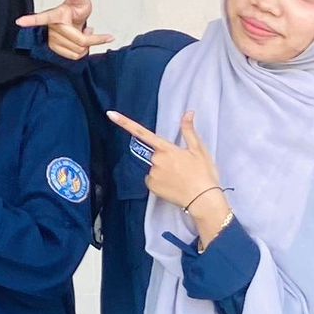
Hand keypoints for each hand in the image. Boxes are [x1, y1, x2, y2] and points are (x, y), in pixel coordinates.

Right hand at [15, 0, 109, 60]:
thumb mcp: (81, 1)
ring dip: (87, 44)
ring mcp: (52, 40)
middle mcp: (51, 28)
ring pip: (78, 50)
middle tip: (92, 29)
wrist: (73, 21)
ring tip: (84, 33)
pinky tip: (80, 42)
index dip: (30, 20)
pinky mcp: (55, 49)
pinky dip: (83, 51)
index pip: (42, 17)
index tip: (19, 21)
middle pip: (79, 40)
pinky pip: (75, 56)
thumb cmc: (75, 10)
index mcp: (55, 15)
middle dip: (92, 38)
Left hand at [107, 110, 223, 213]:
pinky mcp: (150, 186)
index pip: (142, 133)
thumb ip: (189, 131)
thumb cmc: (204, 173)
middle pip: (155, 154)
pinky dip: (160, 181)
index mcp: (166, 149)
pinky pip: (152, 179)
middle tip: (182, 167)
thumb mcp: (199, 150)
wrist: (203, 200)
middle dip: (165, 158)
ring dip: (163, 170)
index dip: (125, 123)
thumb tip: (188, 113)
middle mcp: (155, 160)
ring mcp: (151, 174)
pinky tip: (173, 185)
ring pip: (154, 167)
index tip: (110, 114)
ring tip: (180, 178)